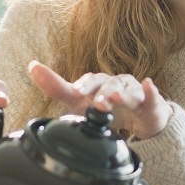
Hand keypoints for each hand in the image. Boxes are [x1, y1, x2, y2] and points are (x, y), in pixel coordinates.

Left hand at [28, 60, 170, 139]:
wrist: (141, 119)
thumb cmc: (107, 107)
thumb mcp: (79, 102)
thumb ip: (56, 88)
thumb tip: (31, 65)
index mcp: (97, 83)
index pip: (87, 81)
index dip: (82, 84)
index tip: (73, 89)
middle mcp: (115, 83)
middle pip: (107, 84)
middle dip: (101, 92)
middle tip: (94, 102)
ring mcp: (134, 92)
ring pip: (128, 90)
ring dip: (121, 94)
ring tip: (115, 98)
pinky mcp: (151, 104)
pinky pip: (152, 97)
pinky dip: (151, 91)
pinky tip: (148, 85)